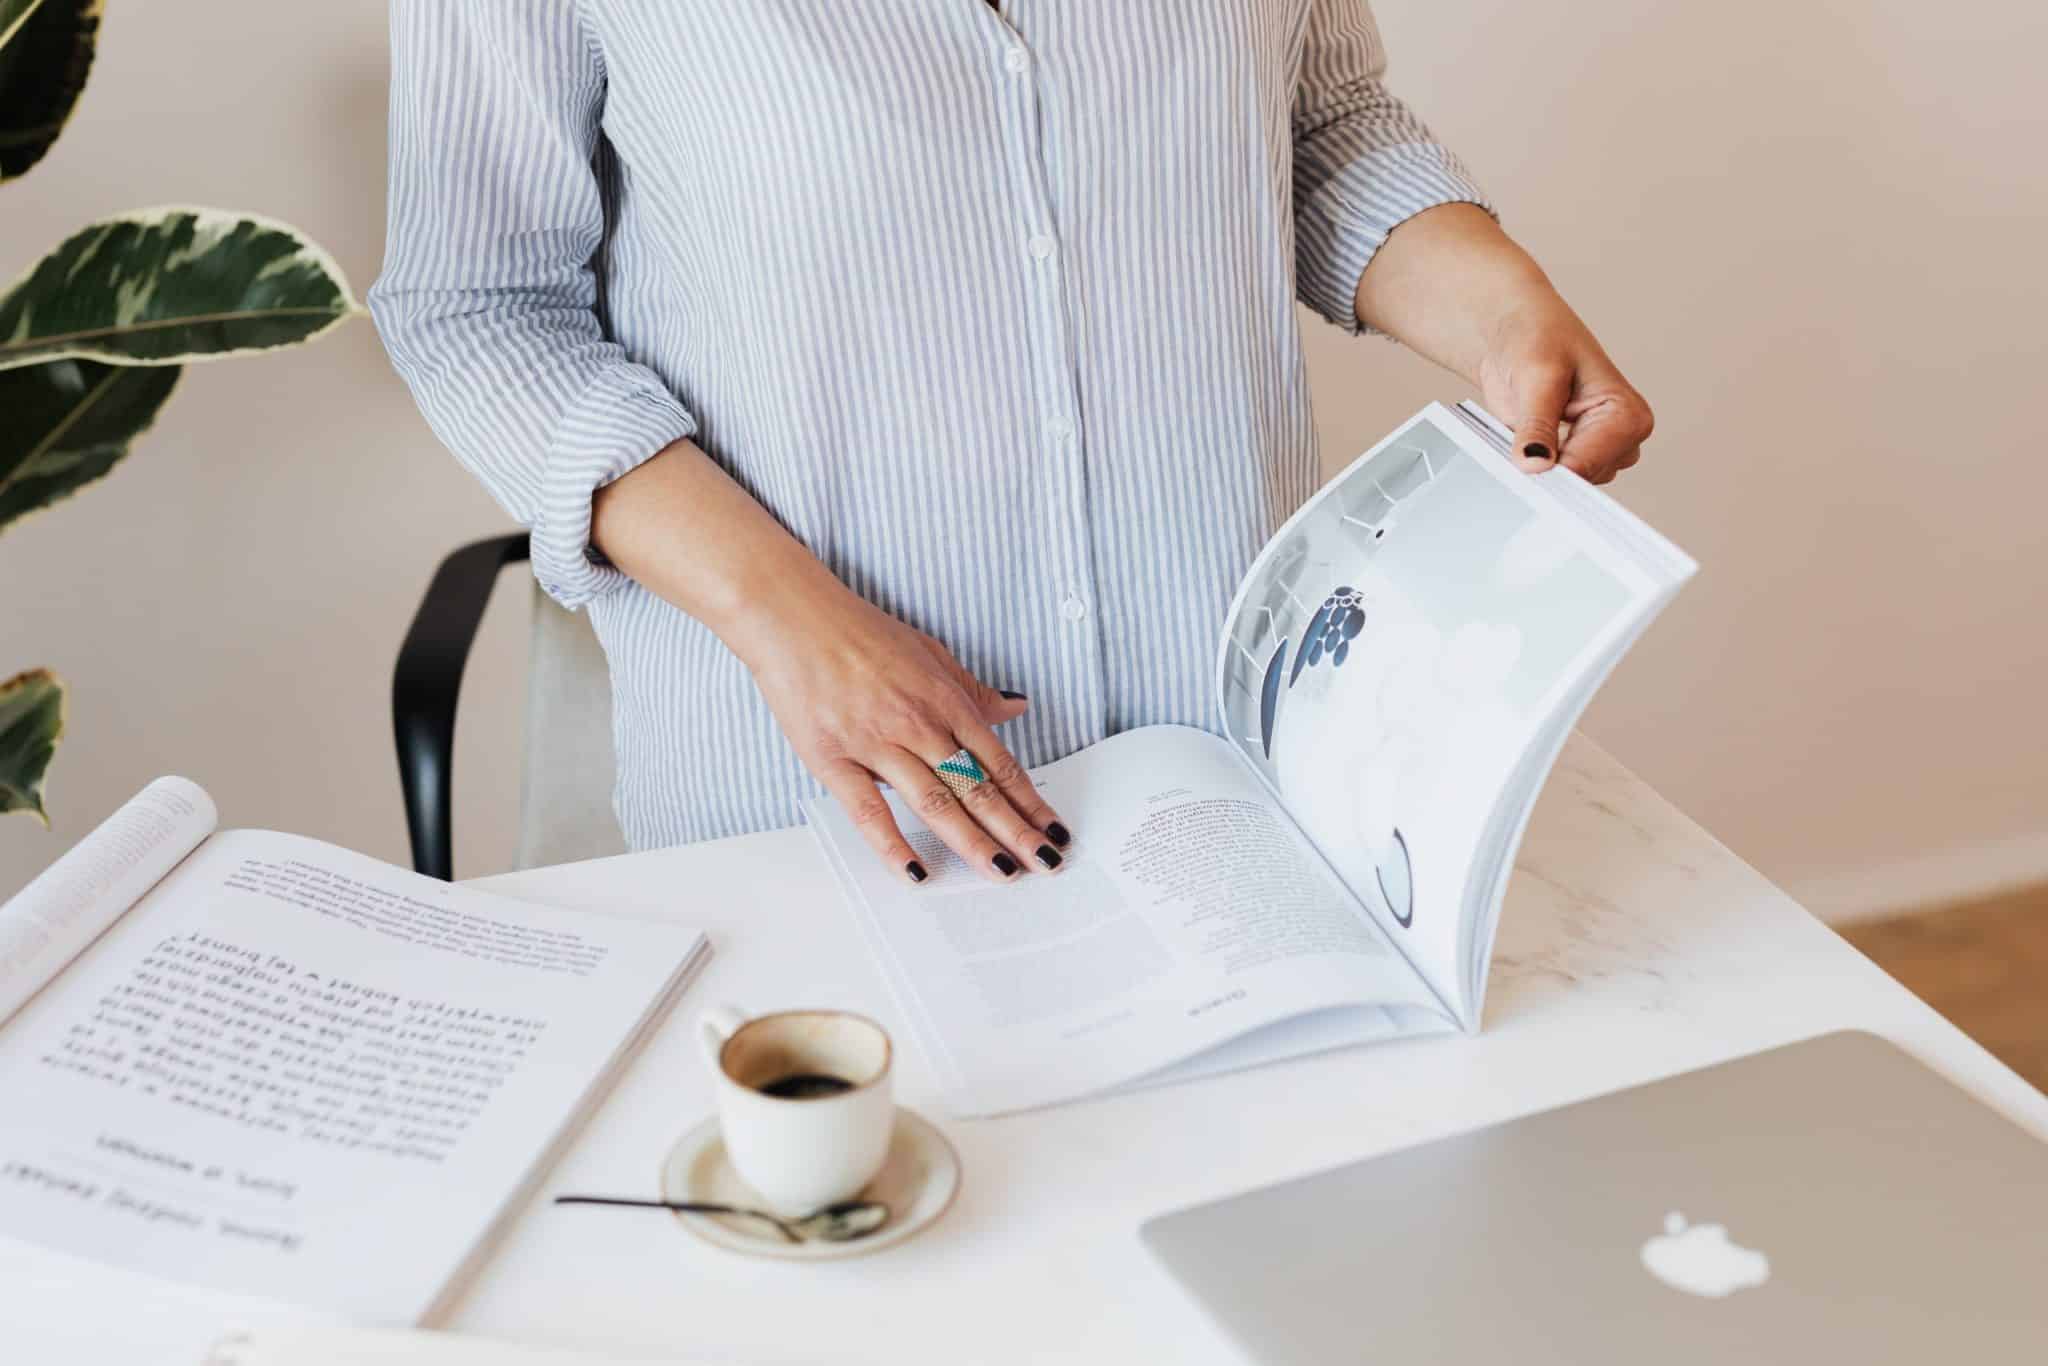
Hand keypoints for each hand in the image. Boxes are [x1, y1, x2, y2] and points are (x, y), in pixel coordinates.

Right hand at [590, 440, 1070, 886]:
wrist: (795, 618)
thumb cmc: (859, 633)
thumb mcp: (930, 653)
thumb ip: (972, 689)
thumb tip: (1015, 705)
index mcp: (945, 701)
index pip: (999, 763)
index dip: (1030, 801)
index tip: (1052, 829)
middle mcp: (919, 725)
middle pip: (978, 789)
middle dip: (1017, 831)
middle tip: (1045, 862)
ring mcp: (877, 744)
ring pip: (936, 803)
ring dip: (974, 842)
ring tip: (1002, 872)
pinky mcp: (835, 759)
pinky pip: (869, 811)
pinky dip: (893, 845)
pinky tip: (917, 872)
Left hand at [1477, 297, 1653, 483]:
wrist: (1517, 333)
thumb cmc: (1537, 338)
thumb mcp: (1537, 375)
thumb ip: (1538, 424)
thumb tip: (1534, 464)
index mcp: (1627, 414)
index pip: (1590, 465)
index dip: (1552, 470)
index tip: (1523, 468)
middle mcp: (1621, 437)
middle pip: (1579, 480)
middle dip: (1545, 466)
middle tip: (1517, 440)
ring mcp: (1598, 450)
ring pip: (1564, 483)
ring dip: (1536, 464)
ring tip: (1522, 427)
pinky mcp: (1574, 455)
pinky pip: (1552, 478)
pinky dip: (1531, 464)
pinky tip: (1521, 440)